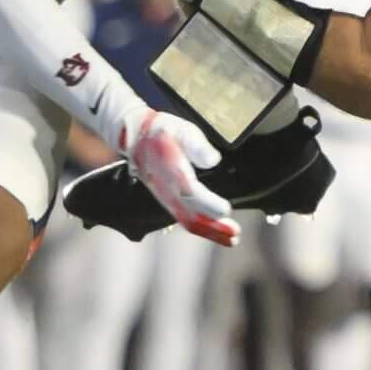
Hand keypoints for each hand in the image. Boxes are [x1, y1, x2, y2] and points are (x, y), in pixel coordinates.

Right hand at [118, 108, 239, 245]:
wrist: (135, 136)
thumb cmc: (163, 130)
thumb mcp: (181, 129)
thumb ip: (197, 145)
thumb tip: (214, 160)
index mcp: (171, 170)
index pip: (190, 192)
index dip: (207, 204)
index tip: (226, 210)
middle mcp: (166, 189)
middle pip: (189, 215)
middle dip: (213, 228)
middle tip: (236, 235)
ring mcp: (165, 197)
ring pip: (187, 221)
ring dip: (210, 232)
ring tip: (232, 240)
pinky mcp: (167, 200)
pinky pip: (184, 219)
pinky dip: (202, 228)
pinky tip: (217, 232)